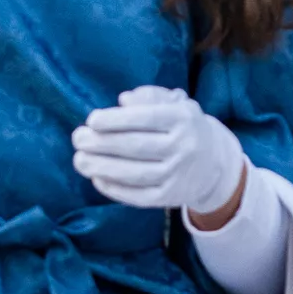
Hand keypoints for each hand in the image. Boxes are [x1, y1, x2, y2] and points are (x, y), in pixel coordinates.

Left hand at [71, 87, 246, 220]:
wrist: (214, 162)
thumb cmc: (183, 126)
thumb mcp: (174, 103)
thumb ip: (149, 96)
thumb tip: (123, 101)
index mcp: (182, 118)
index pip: (146, 118)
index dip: (117, 120)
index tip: (92, 120)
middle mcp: (183, 147)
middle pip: (136, 146)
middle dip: (102, 143)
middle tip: (78, 138)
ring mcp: (177, 174)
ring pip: (135, 174)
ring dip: (102, 167)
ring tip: (80, 160)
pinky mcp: (170, 197)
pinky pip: (139, 196)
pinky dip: (116, 189)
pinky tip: (97, 179)